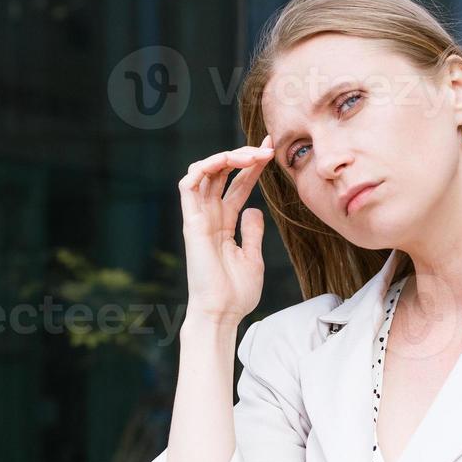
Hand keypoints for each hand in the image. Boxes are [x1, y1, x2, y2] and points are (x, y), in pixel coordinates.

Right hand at [177, 137, 273, 325]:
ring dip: (228, 156)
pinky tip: (227, 160)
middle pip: (223, 173)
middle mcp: (209, 216)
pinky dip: (205, 166)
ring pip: (205, 172)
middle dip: (244, 154)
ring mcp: (198, 217)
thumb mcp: (253, 257)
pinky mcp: (191, 222)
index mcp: (223, 224)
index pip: (237, 185)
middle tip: (269, 148)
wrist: (222, 313)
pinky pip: (188, 184)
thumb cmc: (236, 293)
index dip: (253, 165)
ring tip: (253, 155)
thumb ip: (252, 231)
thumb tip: (254, 209)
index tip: (273, 151)